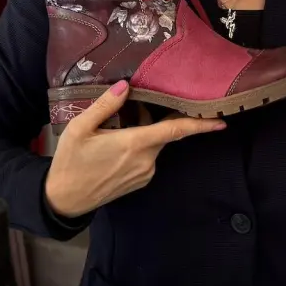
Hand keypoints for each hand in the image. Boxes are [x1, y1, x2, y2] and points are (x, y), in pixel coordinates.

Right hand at [44, 81, 224, 217]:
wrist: (64, 199)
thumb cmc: (70, 162)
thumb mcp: (81, 128)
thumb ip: (106, 105)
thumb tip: (126, 86)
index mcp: (134, 144)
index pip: (174, 131)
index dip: (200, 125)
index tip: (221, 121)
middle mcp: (146, 161)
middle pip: (164, 134)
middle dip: (157, 118)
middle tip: (137, 106)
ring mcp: (144, 174)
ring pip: (154, 145)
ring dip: (145, 133)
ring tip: (117, 126)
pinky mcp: (140, 182)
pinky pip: (148, 157)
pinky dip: (140, 146)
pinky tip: (118, 143)